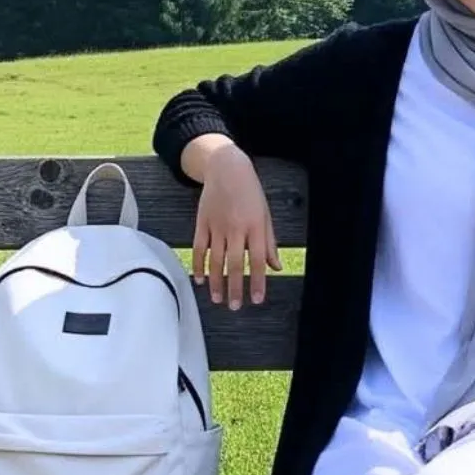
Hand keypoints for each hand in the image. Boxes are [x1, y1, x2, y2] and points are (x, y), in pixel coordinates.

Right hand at [187, 135, 280, 308]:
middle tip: (235, 306)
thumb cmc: (250, 192)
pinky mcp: (202, 222)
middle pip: (234, 263)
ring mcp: (217, 225)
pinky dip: (199, 265)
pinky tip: (200, 279)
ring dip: (216, 281)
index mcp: (255, 225)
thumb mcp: (266, 214)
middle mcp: (236, 227)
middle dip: (234, 287)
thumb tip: (275, 267)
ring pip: (215, 259)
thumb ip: (269, 242)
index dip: (257, 281)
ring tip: (217, 299)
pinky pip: (199, 248)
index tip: (256, 299)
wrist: (227, 168)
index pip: (257, 259)